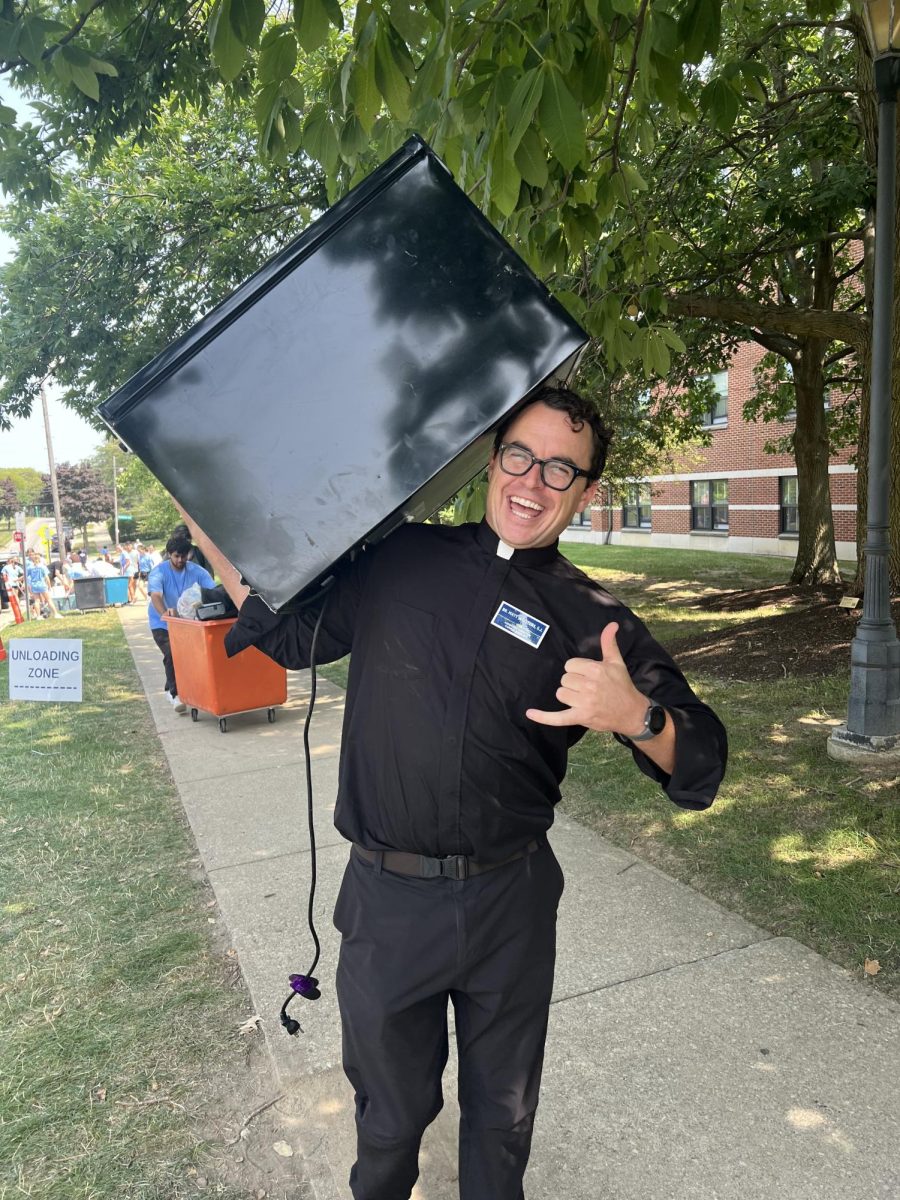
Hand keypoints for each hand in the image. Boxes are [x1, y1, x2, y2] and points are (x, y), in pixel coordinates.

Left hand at [526, 622, 647, 734]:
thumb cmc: (622, 686)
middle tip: (589, 689)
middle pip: (564, 679)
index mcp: (596, 669)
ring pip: (561, 694)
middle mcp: (589, 685)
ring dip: (569, 696)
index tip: (589, 676)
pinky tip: (529, 713)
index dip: (577, 670)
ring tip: (584, 699)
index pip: (569, 665)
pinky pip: (557, 717)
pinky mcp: (581, 717)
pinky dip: (543, 717)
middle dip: (574, 683)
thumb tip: (612, 624)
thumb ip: (609, 643)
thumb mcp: (616, 662)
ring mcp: (584, 703)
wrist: (631, 712)